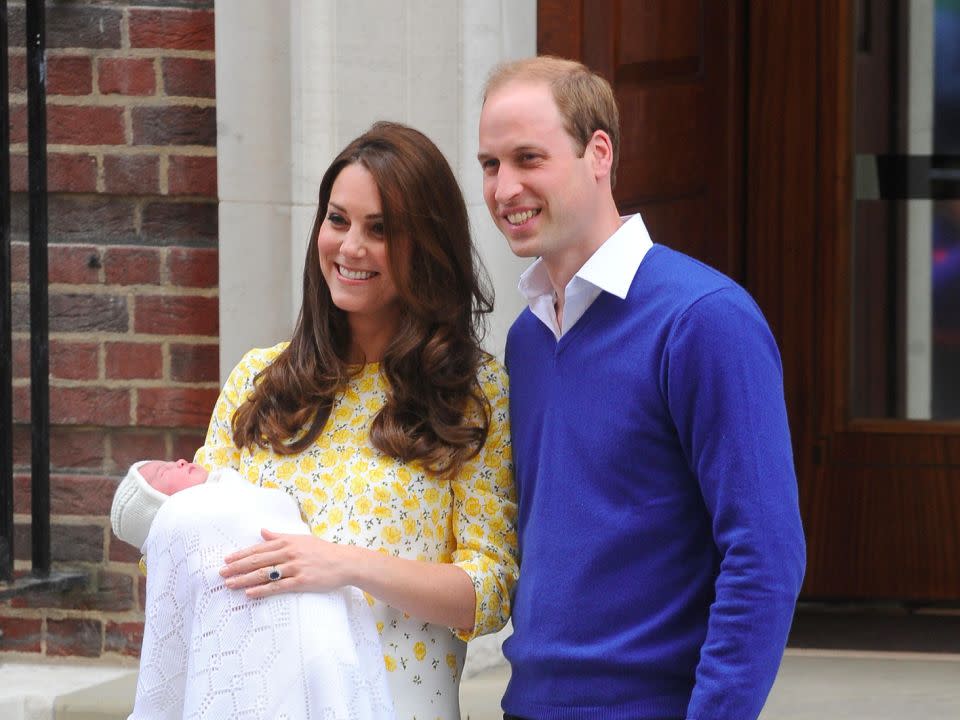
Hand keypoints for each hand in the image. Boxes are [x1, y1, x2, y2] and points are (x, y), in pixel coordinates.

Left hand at [219, 529, 354, 598]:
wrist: (344, 562)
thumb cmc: (322, 550)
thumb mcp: (301, 539)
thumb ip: (280, 536)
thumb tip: (262, 531)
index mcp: (287, 542)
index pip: (259, 548)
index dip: (241, 554)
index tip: (227, 560)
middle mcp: (289, 553)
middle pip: (258, 560)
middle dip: (237, 567)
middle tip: (221, 573)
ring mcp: (295, 567)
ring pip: (265, 574)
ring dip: (245, 579)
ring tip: (230, 584)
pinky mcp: (301, 581)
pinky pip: (278, 586)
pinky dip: (262, 590)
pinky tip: (250, 593)